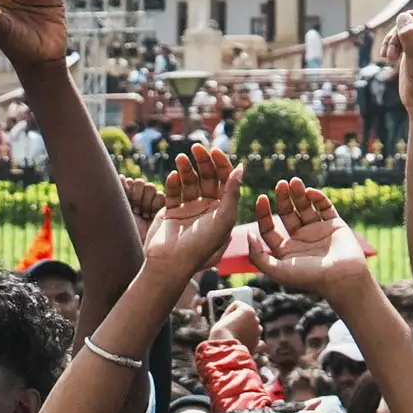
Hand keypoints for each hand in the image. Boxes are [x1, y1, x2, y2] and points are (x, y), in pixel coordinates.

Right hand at [140, 145, 239, 276]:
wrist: (171, 264)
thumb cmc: (201, 245)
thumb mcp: (223, 219)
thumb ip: (232, 193)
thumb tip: (241, 167)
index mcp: (223, 209)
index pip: (225, 180)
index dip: (221, 164)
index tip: (214, 152)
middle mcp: (207, 207)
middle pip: (207, 177)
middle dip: (203, 162)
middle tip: (196, 148)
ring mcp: (189, 209)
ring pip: (189, 181)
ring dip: (186, 168)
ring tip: (180, 159)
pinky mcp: (171, 211)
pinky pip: (173, 192)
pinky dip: (173, 183)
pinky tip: (173, 177)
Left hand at [244, 181, 366, 295]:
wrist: (342, 278)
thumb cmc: (309, 277)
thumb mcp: (277, 271)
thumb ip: (258, 256)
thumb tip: (249, 235)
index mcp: (286, 250)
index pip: (270, 229)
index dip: (263, 214)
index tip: (262, 198)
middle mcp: (301, 240)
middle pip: (288, 213)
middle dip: (283, 198)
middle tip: (281, 184)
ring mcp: (318, 231)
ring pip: (306, 207)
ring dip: (299, 193)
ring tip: (294, 181)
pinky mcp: (335, 225)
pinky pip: (325, 207)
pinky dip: (319, 198)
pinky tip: (310, 192)